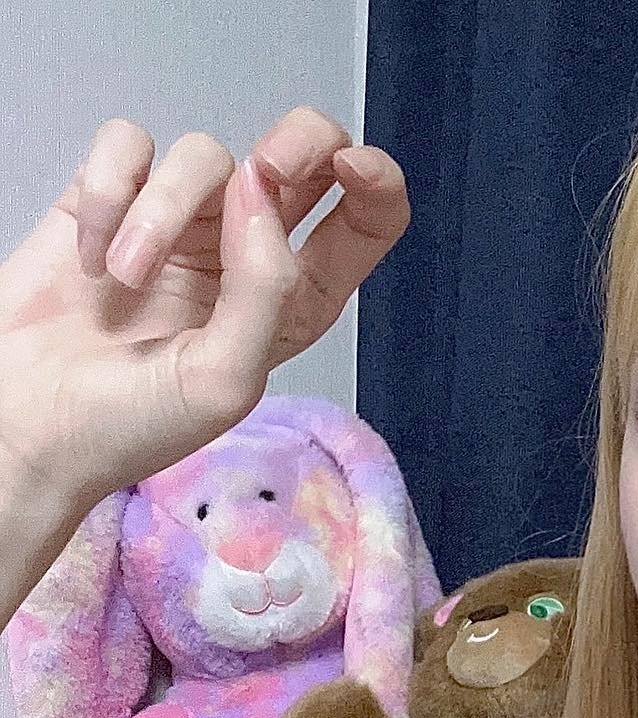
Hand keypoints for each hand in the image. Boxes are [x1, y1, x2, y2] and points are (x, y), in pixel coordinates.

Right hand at [0, 105, 409, 516]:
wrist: (32, 427)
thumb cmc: (130, 426)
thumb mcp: (224, 380)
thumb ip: (264, 289)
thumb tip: (260, 196)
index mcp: (294, 303)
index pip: (364, 223)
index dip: (375, 180)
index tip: (352, 169)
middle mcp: (246, 256)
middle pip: (302, 156)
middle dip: (299, 142)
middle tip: (265, 172)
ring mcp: (181, 225)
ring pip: (206, 155)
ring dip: (161, 212)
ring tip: (128, 281)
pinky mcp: (113, 201)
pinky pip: (127, 146)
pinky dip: (109, 193)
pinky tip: (95, 257)